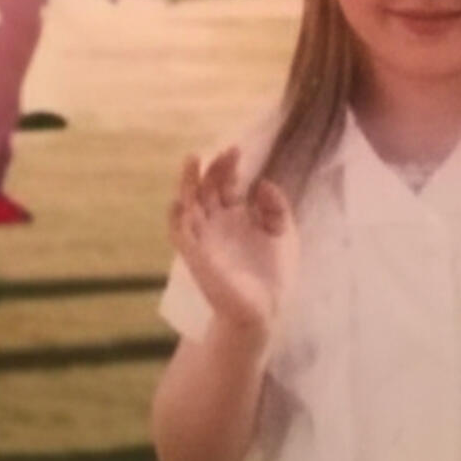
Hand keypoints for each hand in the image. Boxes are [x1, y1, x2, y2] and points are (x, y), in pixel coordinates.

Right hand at [169, 148, 296, 340]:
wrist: (265, 310)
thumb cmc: (274, 275)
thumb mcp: (283, 233)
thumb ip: (276, 207)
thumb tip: (261, 183)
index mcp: (236, 217)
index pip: (226, 185)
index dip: (229, 167)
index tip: (237, 150)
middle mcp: (217, 224)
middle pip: (206, 189)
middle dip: (212, 169)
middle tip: (222, 152)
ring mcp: (204, 239)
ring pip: (189, 205)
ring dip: (188, 183)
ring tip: (193, 160)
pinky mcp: (197, 257)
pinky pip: (181, 235)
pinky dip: (177, 218)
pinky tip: (180, 201)